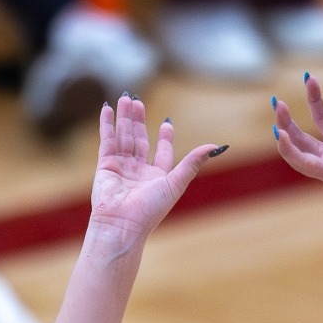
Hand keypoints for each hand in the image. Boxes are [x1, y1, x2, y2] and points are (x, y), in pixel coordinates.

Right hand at [88, 94, 222, 251]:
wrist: (122, 224)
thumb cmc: (150, 209)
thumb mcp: (176, 182)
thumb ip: (193, 163)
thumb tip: (217, 146)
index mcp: (157, 177)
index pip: (162, 152)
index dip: (165, 138)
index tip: (167, 124)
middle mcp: (138, 171)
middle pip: (139, 139)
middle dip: (139, 120)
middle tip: (137, 100)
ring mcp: (121, 167)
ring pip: (124, 136)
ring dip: (124, 117)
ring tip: (125, 97)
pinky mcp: (105, 165)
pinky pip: (107, 140)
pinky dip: (107, 124)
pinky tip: (107, 108)